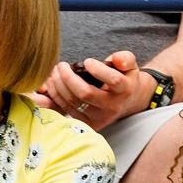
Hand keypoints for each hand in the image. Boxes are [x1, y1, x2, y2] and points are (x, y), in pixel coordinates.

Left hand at [33, 50, 150, 130]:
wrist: (126, 101)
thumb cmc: (123, 77)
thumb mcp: (130, 64)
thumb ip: (125, 58)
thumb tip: (117, 59)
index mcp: (124, 90)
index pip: (113, 80)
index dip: (98, 70)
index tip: (87, 61)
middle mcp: (112, 107)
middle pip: (86, 93)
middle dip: (68, 76)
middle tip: (61, 65)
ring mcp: (100, 118)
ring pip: (73, 102)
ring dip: (58, 85)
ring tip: (55, 72)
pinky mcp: (88, 124)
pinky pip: (66, 110)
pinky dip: (55, 96)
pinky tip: (52, 84)